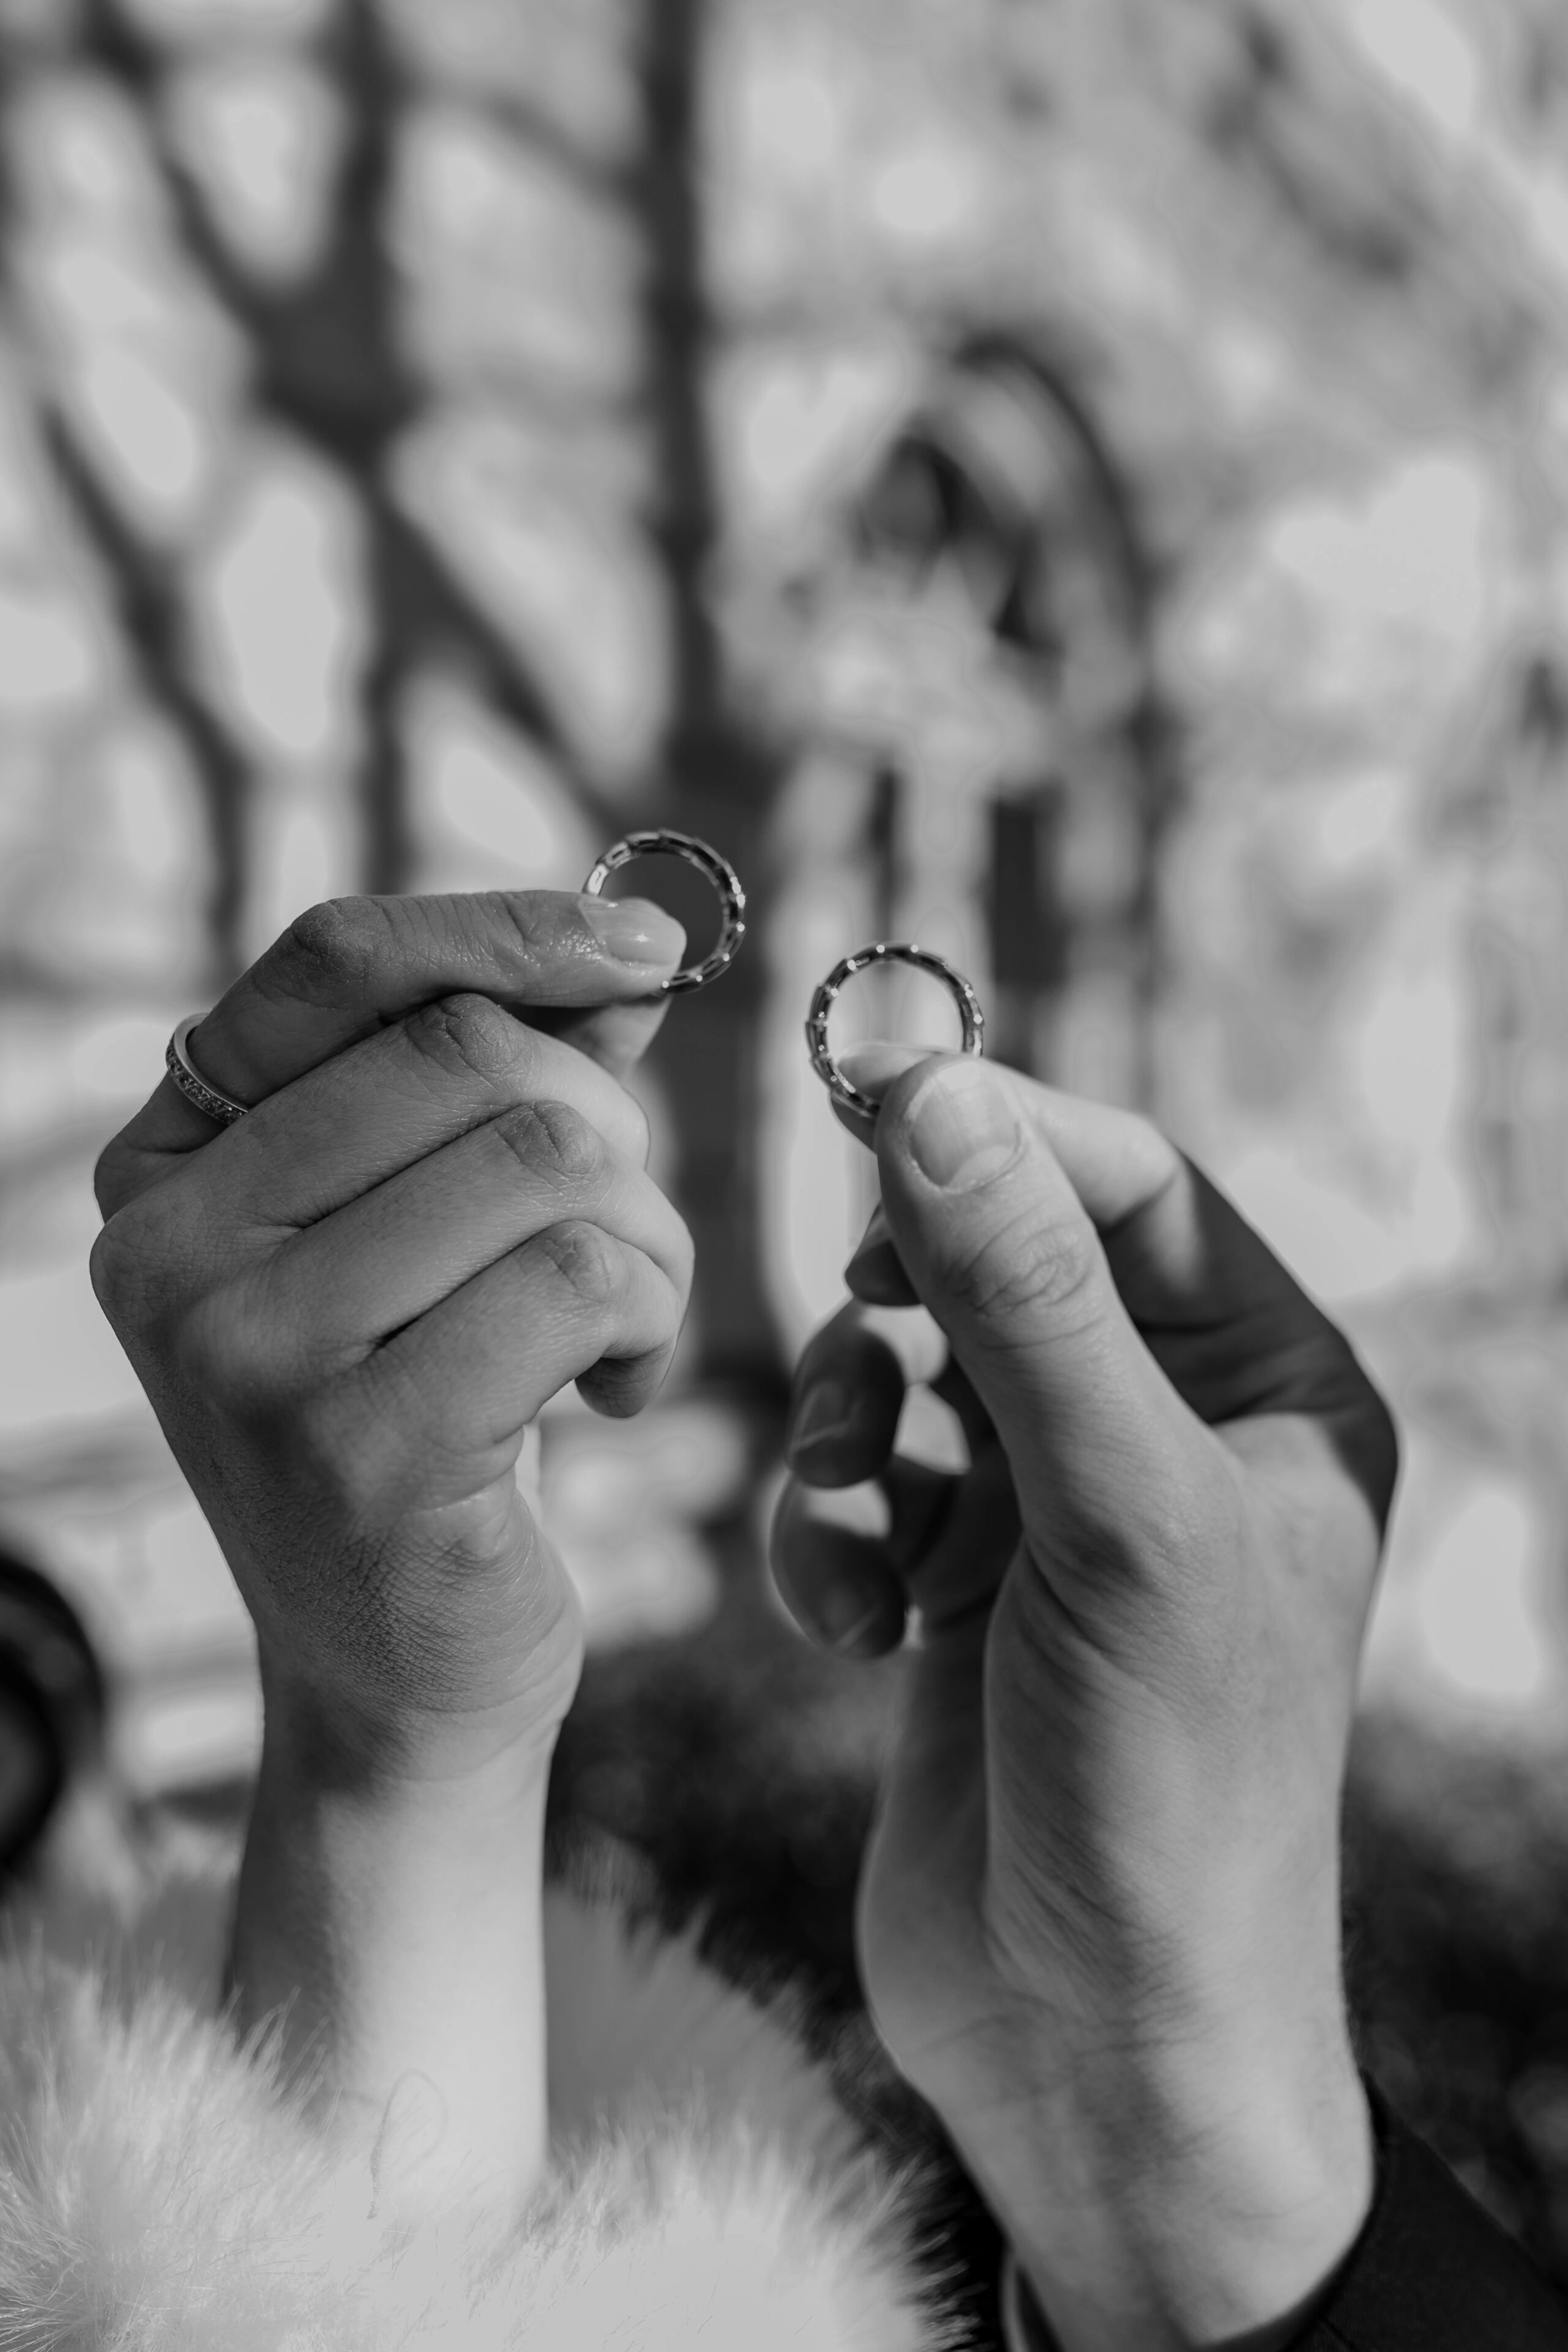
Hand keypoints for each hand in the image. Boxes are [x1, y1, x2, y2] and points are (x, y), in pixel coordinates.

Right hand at [93, 889, 693, 1778]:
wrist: (398, 1683)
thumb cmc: (432, 1428)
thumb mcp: (436, 1237)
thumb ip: (509, 1085)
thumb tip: (630, 952)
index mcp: (166, 1165)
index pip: (337, 963)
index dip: (511, 930)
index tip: (651, 950)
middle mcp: (171, 1245)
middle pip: (472, 1056)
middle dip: (609, 1132)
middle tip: (624, 1241)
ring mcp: (250, 1353)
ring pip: (548, 1160)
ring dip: (649, 1237)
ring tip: (629, 1326)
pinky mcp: (359, 1453)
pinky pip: (583, 1280)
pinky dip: (649, 1323)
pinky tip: (620, 1397)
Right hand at [771, 1046, 1397, 2351]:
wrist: (1093, 2045)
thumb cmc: (1166, 1784)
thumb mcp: (1112, 1511)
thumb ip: (1021, 1289)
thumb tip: (931, 1083)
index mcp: (1270, 1386)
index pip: (1130, 1181)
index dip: (1002, 1135)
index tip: (868, 1106)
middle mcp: (1169, 1429)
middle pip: (998, 1257)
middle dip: (906, 1305)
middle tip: (858, 1338)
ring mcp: (1057, 1509)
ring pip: (908, 1366)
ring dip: (849, 1430)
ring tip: (857, 1528)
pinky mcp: (958, 1586)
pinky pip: (860, 1483)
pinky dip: (828, 1533)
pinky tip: (847, 1627)